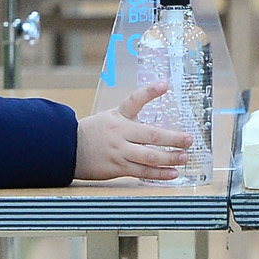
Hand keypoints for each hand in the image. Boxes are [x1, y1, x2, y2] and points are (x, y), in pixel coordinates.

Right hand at [74, 84, 194, 181]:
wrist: (69, 149)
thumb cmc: (95, 132)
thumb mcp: (111, 117)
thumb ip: (132, 118)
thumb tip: (157, 118)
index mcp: (119, 115)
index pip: (135, 100)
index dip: (150, 91)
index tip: (164, 84)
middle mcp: (120, 132)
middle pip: (151, 135)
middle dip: (173, 138)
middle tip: (189, 140)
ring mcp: (119, 151)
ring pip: (149, 156)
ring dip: (169, 158)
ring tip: (183, 157)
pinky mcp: (118, 167)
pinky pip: (142, 172)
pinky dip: (159, 174)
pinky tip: (172, 173)